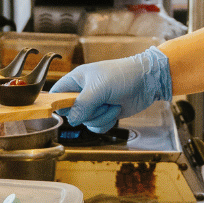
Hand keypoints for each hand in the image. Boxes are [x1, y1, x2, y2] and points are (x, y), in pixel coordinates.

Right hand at [51, 46, 172, 131]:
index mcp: (76, 80)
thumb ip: (82, 104)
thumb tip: (72, 120)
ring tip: (112, 103)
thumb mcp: (99, 88)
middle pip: (72, 114)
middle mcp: (83, 93)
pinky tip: (116, 110)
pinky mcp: (105, 113)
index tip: (66, 111)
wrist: (147, 81)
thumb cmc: (122, 75)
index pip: (56, 94)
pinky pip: (97, 127)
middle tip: (100, 102)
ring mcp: (95, 104)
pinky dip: (107, 122)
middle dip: (88, 113)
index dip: (56, 104)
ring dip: (101, 117)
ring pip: (86, 122)